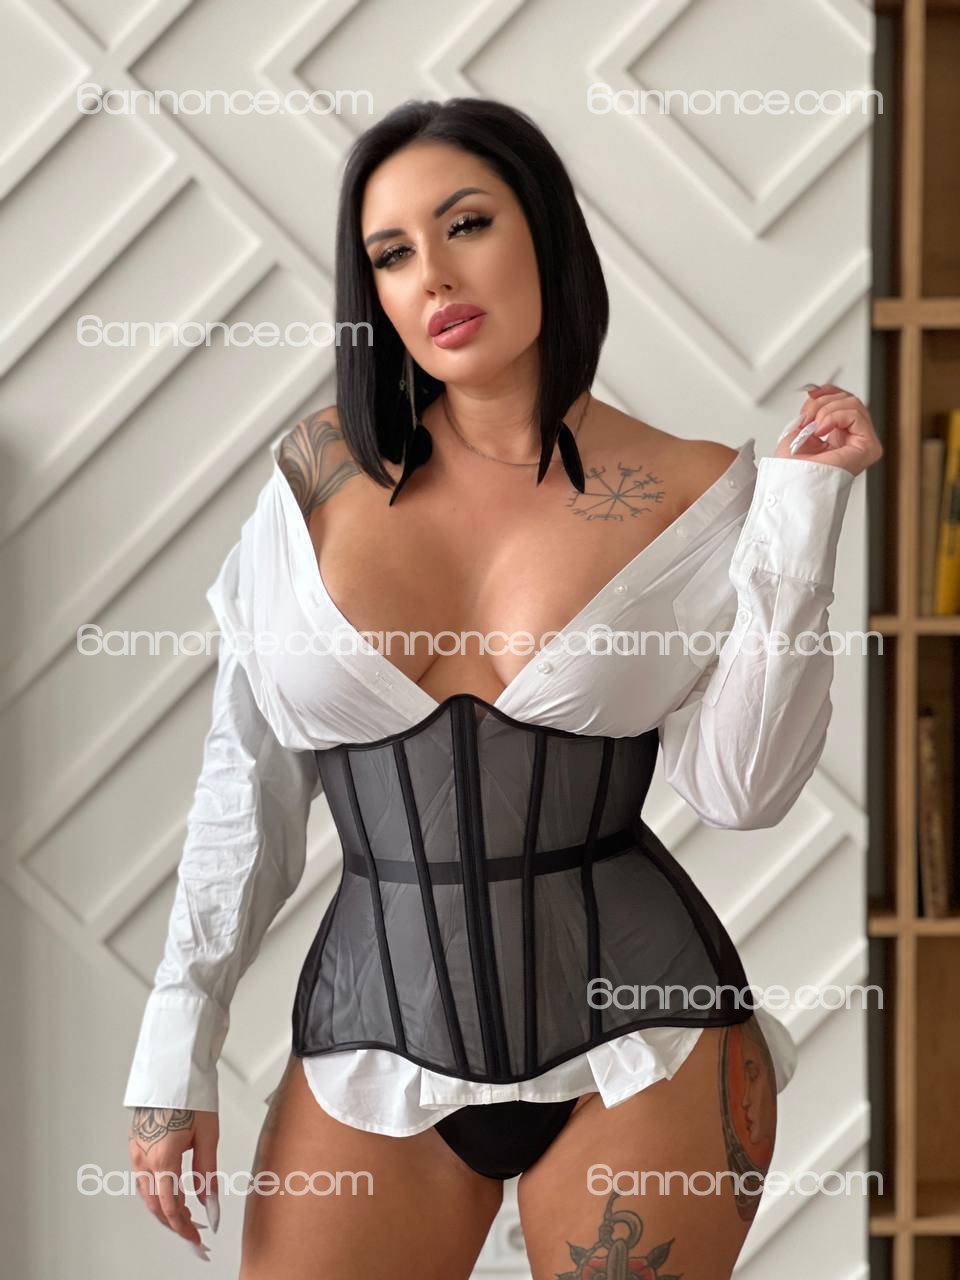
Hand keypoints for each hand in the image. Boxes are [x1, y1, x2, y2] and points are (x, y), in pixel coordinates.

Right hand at [128, 1107, 219, 1260]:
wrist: (174, 1070)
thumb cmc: (192, 1097)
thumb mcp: (208, 1136)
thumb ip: (206, 1174)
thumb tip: (209, 1205)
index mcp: (163, 1159)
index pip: (171, 1208)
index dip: (184, 1228)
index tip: (197, 1239)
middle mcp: (145, 1159)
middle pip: (156, 1205)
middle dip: (174, 1223)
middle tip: (193, 1233)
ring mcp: (136, 1151)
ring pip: (146, 1193)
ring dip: (164, 1209)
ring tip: (185, 1215)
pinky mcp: (135, 1143)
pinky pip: (142, 1177)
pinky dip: (156, 1191)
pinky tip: (172, 1192)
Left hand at [776, 382, 883, 476]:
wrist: (790, 484)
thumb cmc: (792, 468)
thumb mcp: (799, 430)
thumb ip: (812, 411)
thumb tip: (816, 394)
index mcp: (839, 437)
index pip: (845, 403)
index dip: (829, 392)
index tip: (812, 392)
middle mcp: (854, 440)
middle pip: (849, 400)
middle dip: (822, 403)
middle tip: (807, 418)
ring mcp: (863, 443)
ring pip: (853, 404)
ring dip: (826, 411)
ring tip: (814, 427)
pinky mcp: (868, 447)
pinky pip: (855, 415)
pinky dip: (834, 417)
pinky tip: (822, 430)